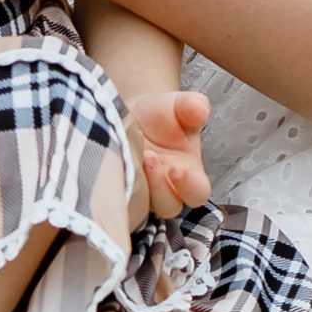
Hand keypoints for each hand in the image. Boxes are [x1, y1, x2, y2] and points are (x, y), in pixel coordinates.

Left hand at [125, 85, 212, 218]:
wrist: (133, 113)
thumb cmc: (161, 114)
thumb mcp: (178, 105)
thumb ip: (191, 106)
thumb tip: (199, 108)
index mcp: (189, 173)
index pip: (198, 192)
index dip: (190, 186)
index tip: (178, 168)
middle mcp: (167, 187)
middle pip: (169, 205)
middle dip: (159, 186)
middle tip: (149, 157)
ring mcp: (143, 191)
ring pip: (142, 206)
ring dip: (137, 185)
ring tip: (130, 154)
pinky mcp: (121, 188)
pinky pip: (119, 196)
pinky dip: (115, 180)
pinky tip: (112, 157)